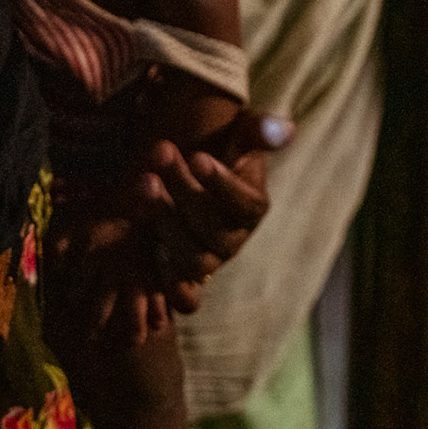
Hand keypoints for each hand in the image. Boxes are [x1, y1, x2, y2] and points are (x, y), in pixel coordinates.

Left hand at [136, 110, 289, 309]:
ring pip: (193, 260)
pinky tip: (145, 244)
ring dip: (166, 223)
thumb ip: (257, 130)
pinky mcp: (180, 276)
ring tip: (143, 183)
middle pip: (213, 230)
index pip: (246, 204)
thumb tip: (284, 129)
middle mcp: (232, 240)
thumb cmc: (214, 152)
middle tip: (160, 153)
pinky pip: (184, 299)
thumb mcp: (236, 134)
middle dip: (184, 190)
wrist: (179, 176)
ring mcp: (207, 261)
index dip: (223, 184)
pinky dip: (169, 283)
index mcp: (251, 207)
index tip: (198, 157)